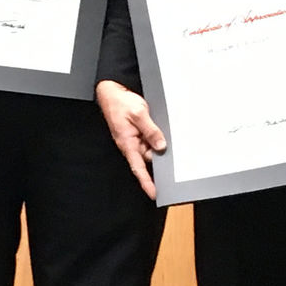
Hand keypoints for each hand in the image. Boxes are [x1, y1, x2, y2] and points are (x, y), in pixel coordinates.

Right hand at [96, 80, 164, 200]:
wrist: (112, 92)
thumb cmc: (120, 103)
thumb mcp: (139, 114)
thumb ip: (151, 130)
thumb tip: (161, 144)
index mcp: (128, 144)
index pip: (138, 168)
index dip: (147, 182)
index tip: (154, 193)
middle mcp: (131, 144)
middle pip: (149, 158)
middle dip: (160, 158)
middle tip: (172, 158)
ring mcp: (135, 139)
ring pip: (152, 148)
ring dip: (159, 144)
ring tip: (165, 136)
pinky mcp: (139, 133)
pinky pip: (150, 139)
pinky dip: (157, 137)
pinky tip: (161, 132)